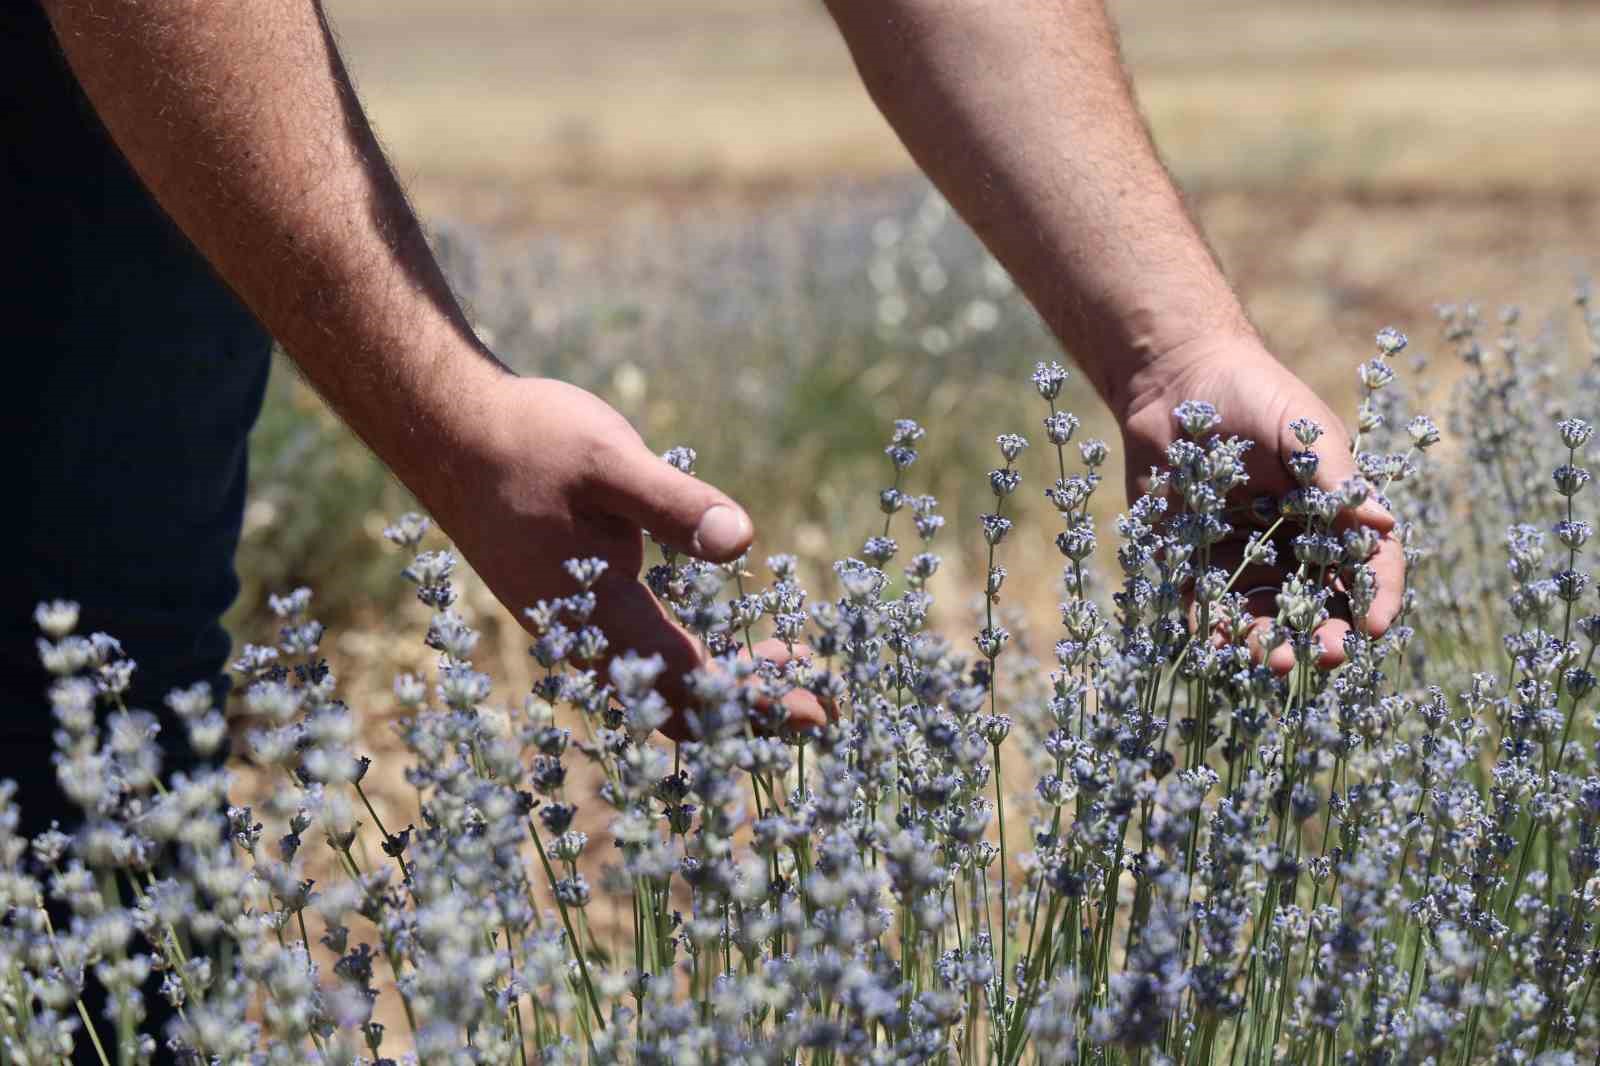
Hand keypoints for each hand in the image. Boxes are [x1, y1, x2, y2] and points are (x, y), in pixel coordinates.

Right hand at [426, 376, 827, 737]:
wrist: (445, 430)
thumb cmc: (528, 440)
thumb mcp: (608, 459)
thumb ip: (672, 504)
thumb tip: (743, 540)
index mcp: (598, 614)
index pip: (691, 686)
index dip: (758, 704)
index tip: (819, 708)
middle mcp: (584, 640)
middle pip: (677, 705)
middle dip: (751, 707)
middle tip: (820, 699)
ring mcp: (573, 629)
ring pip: (655, 687)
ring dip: (722, 685)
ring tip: (783, 660)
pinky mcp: (570, 609)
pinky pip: (638, 660)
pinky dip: (690, 661)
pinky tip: (721, 633)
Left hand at [1114, 338, 1404, 671]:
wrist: (1175, 380)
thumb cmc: (1252, 392)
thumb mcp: (1301, 427)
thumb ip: (1335, 478)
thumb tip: (1383, 522)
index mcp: (1331, 512)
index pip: (1367, 564)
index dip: (1377, 597)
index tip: (1376, 628)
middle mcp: (1291, 543)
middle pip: (1317, 602)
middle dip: (1323, 634)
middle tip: (1321, 655)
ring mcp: (1243, 555)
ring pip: (1264, 613)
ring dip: (1270, 641)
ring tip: (1272, 660)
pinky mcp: (1191, 559)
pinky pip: (1205, 604)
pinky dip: (1212, 627)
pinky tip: (1217, 642)